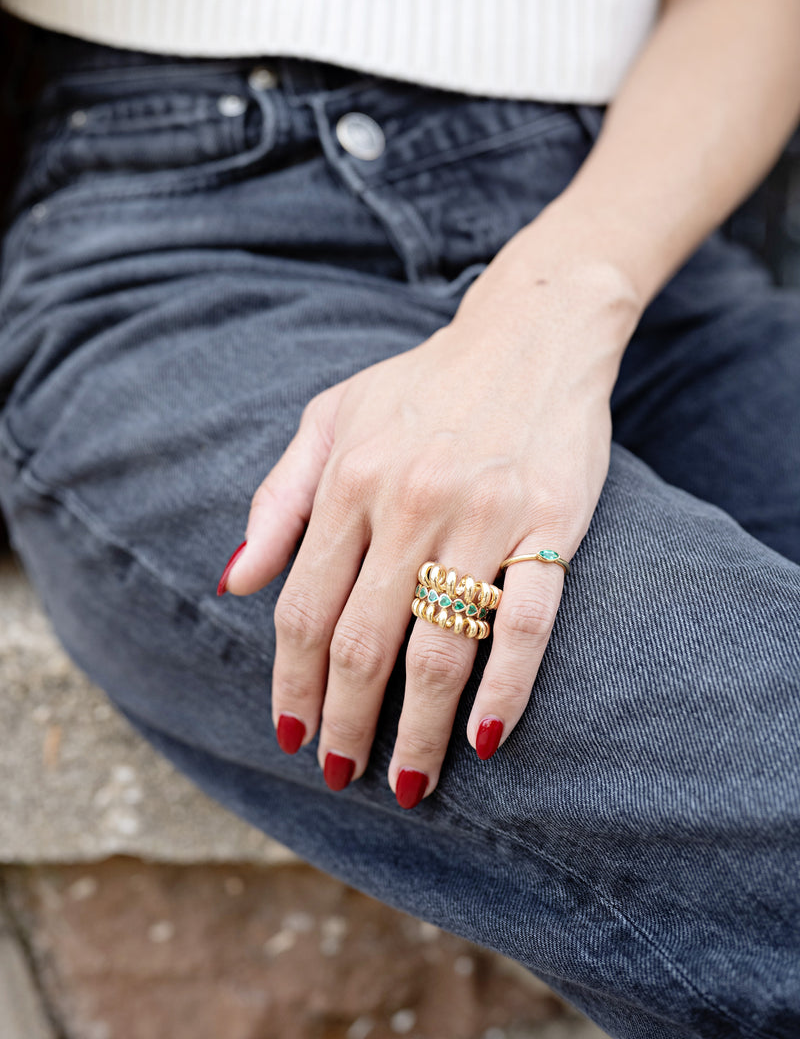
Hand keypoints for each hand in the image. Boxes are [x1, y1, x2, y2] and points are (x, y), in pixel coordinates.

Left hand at [221, 244, 636, 807]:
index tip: (291, 734)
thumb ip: (280, 497)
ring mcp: (482, 514)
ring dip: (416, 729)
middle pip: (361, 642)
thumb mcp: (333, 416)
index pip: (303, 608)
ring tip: (405, 783)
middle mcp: (408, 501)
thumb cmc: (425, 385)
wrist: (532, 334)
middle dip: (345, 722)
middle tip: (340, 774)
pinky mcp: (549, 523)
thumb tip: (232, 581)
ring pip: (437, 647)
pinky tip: (485, 739)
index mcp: (350, 479)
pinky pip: (525, 624)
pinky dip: (505, 688)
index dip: (291, 683)